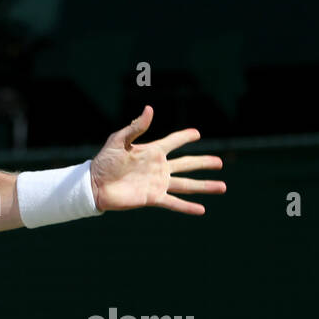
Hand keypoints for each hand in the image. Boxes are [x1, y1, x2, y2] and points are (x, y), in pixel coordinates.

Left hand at [89, 106, 225, 214]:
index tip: (196, 134)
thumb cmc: (104, 161)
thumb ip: (136, 127)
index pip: (173, 142)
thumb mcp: (119, 140)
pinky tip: (202, 209)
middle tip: (220, 162)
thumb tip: (150, 109)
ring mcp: (158, 184)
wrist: (94, 185)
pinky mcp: (153, 198)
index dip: (184, 137)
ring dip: (205, 186)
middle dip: (203, 163)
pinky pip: (174, 202)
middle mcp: (158, 168)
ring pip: (187, 184)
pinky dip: (188, 207)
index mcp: (151, 152)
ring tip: (223, 187)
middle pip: (187, 164)